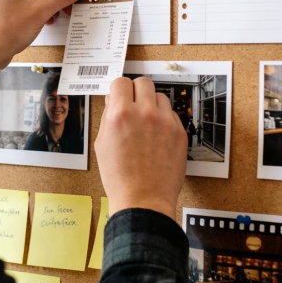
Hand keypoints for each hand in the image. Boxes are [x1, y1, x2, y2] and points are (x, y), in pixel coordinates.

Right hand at [96, 77, 186, 217]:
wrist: (143, 200)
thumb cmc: (120, 178)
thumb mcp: (101, 144)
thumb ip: (108, 117)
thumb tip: (112, 101)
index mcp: (120, 114)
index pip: (121, 82)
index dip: (119, 90)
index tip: (120, 96)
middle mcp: (144, 113)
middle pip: (143, 82)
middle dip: (136, 91)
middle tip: (134, 104)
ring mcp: (165, 122)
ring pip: (160, 96)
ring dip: (152, 104)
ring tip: (147, 122)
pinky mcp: (180, 132)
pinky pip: (172, 114)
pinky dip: (164, 120)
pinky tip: (157, 136)